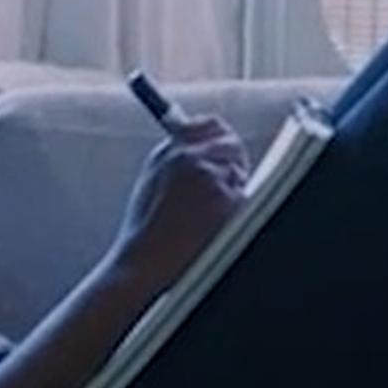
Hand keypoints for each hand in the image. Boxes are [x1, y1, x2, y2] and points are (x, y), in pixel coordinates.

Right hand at [110, 119, 250, 295]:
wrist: (143, 262)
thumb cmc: (145, 231)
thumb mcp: (152, 181)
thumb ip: (176, 155)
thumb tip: (204, 140)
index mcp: (170, 150)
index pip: (211, 125)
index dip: (222, 138)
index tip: (226, 150)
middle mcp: (189, 157)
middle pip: (232, 144)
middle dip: (234, 161)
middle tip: (229, 183)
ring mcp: (209, 176)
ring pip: (239, 172)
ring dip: (234, 190)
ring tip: (208, 216)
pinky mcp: (225, 199)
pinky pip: (244, 197)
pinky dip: (236, 211)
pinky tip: (214, 226)